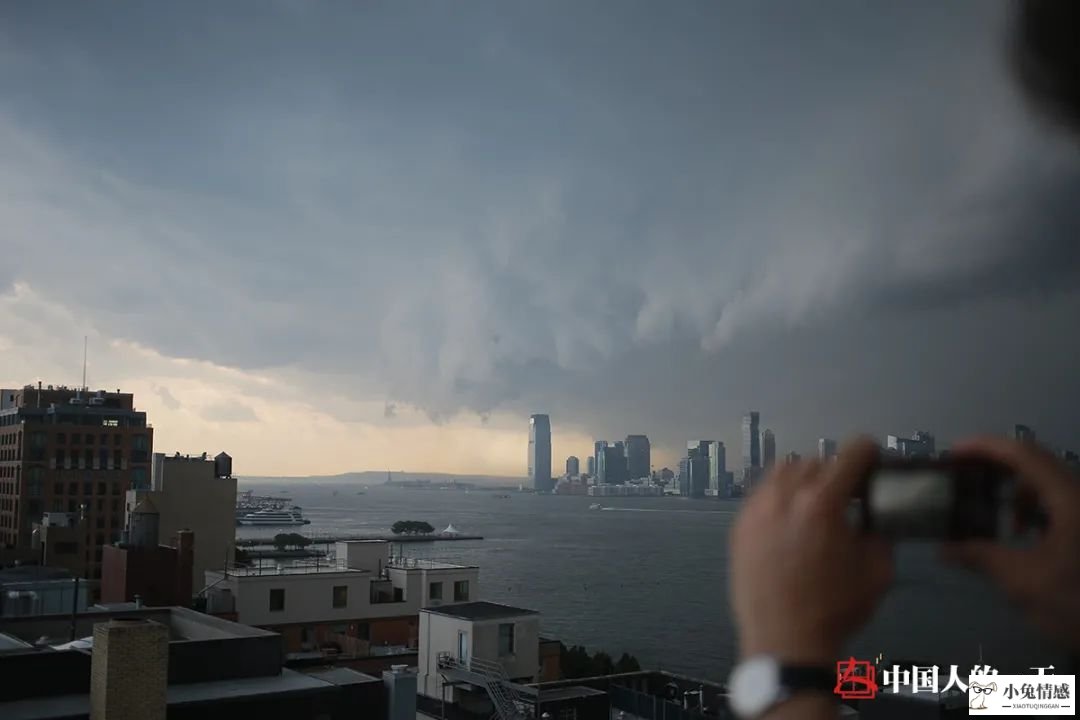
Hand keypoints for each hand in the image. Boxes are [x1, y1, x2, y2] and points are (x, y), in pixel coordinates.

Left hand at [730, 438, 892, 664]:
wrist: (784, 640)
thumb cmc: (835, 609)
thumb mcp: (878, 571)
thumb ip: (880, 533)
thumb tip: (873, 517)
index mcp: (822, 502)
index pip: (849, 454)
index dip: (867, 452)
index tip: (872, 460)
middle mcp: (784, 496)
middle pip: (814, 461)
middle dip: (834, 472)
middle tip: (845, 494)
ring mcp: (756, 510)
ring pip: (782, 471)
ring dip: (803, 479)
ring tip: (813, 503)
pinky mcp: (739, 526)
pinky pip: (761, 494)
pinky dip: (778, 497)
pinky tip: (788, 520)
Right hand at [942, 436, 1079, 649]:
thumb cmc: (1076, 601)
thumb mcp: (1023, 581)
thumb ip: (980, 557)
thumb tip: (943, 550)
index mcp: (1069, 499)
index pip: (1024, 454)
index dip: (986, 447)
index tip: (953, 454)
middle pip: (1036, 462)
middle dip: (997, 467)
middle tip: (965, 478)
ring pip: (1050, 482)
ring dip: (1019, 492)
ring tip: (1002, 520)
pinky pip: (1060, 501)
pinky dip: (1036, 507)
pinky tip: (1025, 536)